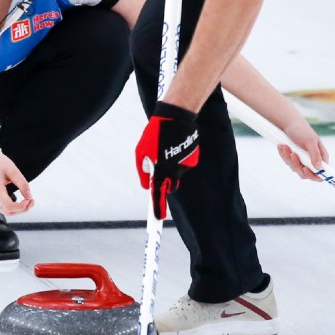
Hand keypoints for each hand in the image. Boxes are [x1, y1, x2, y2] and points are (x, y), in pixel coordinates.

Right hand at [0, 150, 34, 215]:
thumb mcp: (13, 170)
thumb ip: (22, 184)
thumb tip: (30, 197)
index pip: (9, 207)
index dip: (22, 207)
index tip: (30, 199)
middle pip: (8, 212)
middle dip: (22, 209)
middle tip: (32, 201)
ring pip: (5, 211)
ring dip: (18, 209)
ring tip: (28, 201)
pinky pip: (3, 207)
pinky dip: (13, 207)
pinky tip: (21, 201)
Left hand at [135, 102, 200, 218]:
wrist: (175, 117)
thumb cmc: (154, 134)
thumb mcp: (141, 151)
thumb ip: (143, 170)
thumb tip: (147, 185)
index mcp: (161, 169)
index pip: (159, 194)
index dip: (158, 207)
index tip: (158, 218)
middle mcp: (175, 170)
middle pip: (170, 185)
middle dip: (165, 181)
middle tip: (159, 167)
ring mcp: (185, 164)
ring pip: (176, 172)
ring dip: (171, 166)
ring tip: (166, 148)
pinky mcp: (193, 158)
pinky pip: (183, 163)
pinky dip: (179, 158)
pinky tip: (175, 145)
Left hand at [276, 118, 328, 180]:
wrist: (290, 124)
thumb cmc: (302, 130)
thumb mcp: (310, 141)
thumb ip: (315, 154)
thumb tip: (319, 167)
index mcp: (321, 157)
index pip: (322, 173)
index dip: (315, 175)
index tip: (305, 169)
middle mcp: (312, 161)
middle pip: (306, 174)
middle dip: (297, 164)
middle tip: (293, 154)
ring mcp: (302, 161)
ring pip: (295, 169)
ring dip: (289, 158)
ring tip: (285, 147)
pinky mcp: (293, 160)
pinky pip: (288, 163)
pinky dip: (284, 155)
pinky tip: (282, 147)